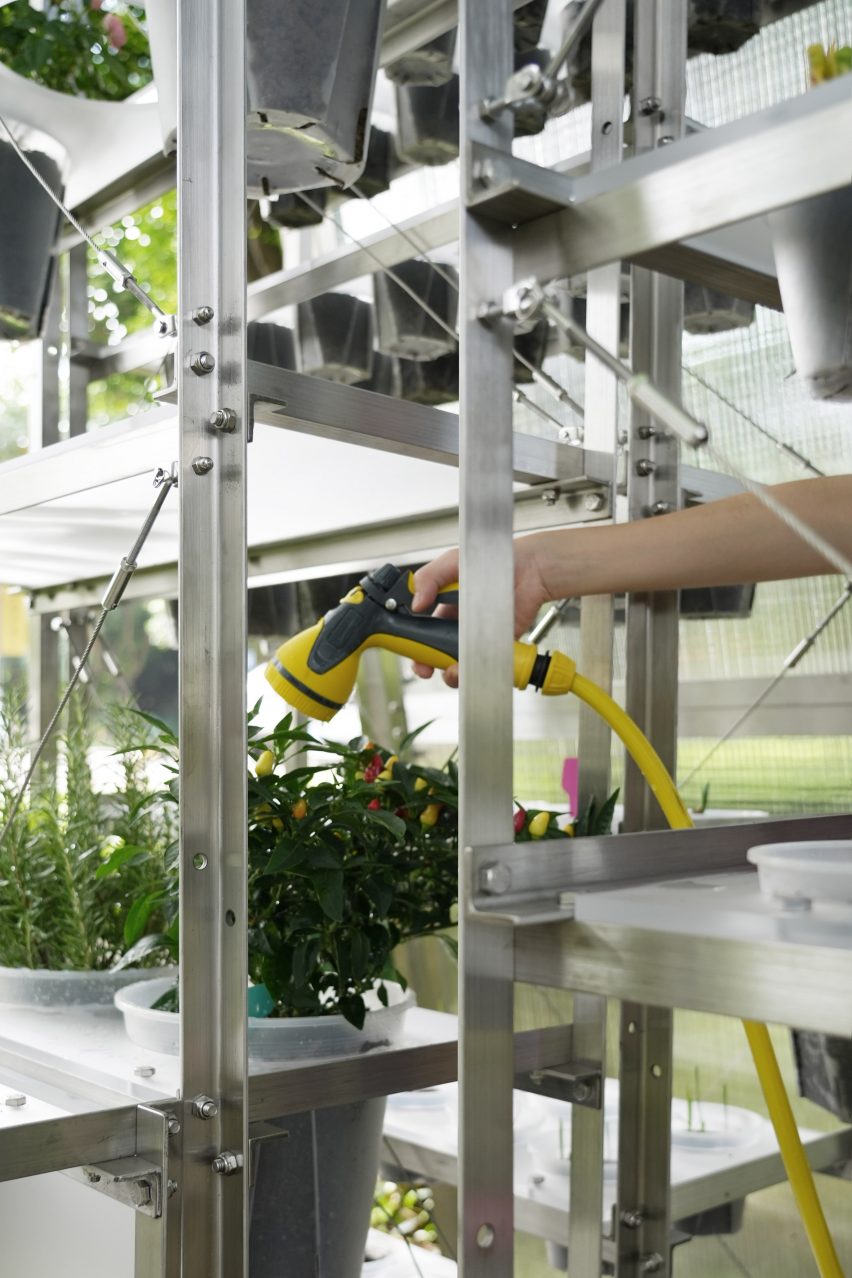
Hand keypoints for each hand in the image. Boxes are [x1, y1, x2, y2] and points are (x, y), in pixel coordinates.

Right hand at [410, 537, 553, 686]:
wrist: (528, 570)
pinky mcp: (496, 646)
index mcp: (444, 608)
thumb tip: (415, 604)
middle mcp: (459, 627)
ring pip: (458, 664)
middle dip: (427, 664)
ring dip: (450, 672)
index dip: (414, 645)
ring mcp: (477, 638)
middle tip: (426, 667)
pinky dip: (475, 671)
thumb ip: (428, 579)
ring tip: (451, 668)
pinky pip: (483, 665)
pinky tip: (470, 666)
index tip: (410, 651)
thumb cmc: (491, 561)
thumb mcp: (451, 563)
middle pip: (437, 654)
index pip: (422, 632)